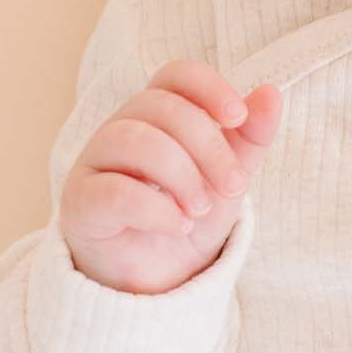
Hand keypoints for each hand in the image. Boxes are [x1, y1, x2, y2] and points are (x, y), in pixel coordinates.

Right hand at [59, 62, 282, 294]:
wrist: (159, 277)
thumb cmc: (189, 215)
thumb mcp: (230, 177)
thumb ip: (250, 138)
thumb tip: (270, 93)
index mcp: (158, 114)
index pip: (175, 75)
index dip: (208, 87)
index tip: (237, 117)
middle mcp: (121, 128)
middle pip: (163, 108)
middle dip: (210, 148)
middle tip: (233, 187)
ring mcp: (96, 161)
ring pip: (134, 140)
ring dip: (181, 176)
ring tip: (200, 210)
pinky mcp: (81, 201)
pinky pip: (114, 190)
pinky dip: (157, 210)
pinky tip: (178, 226)